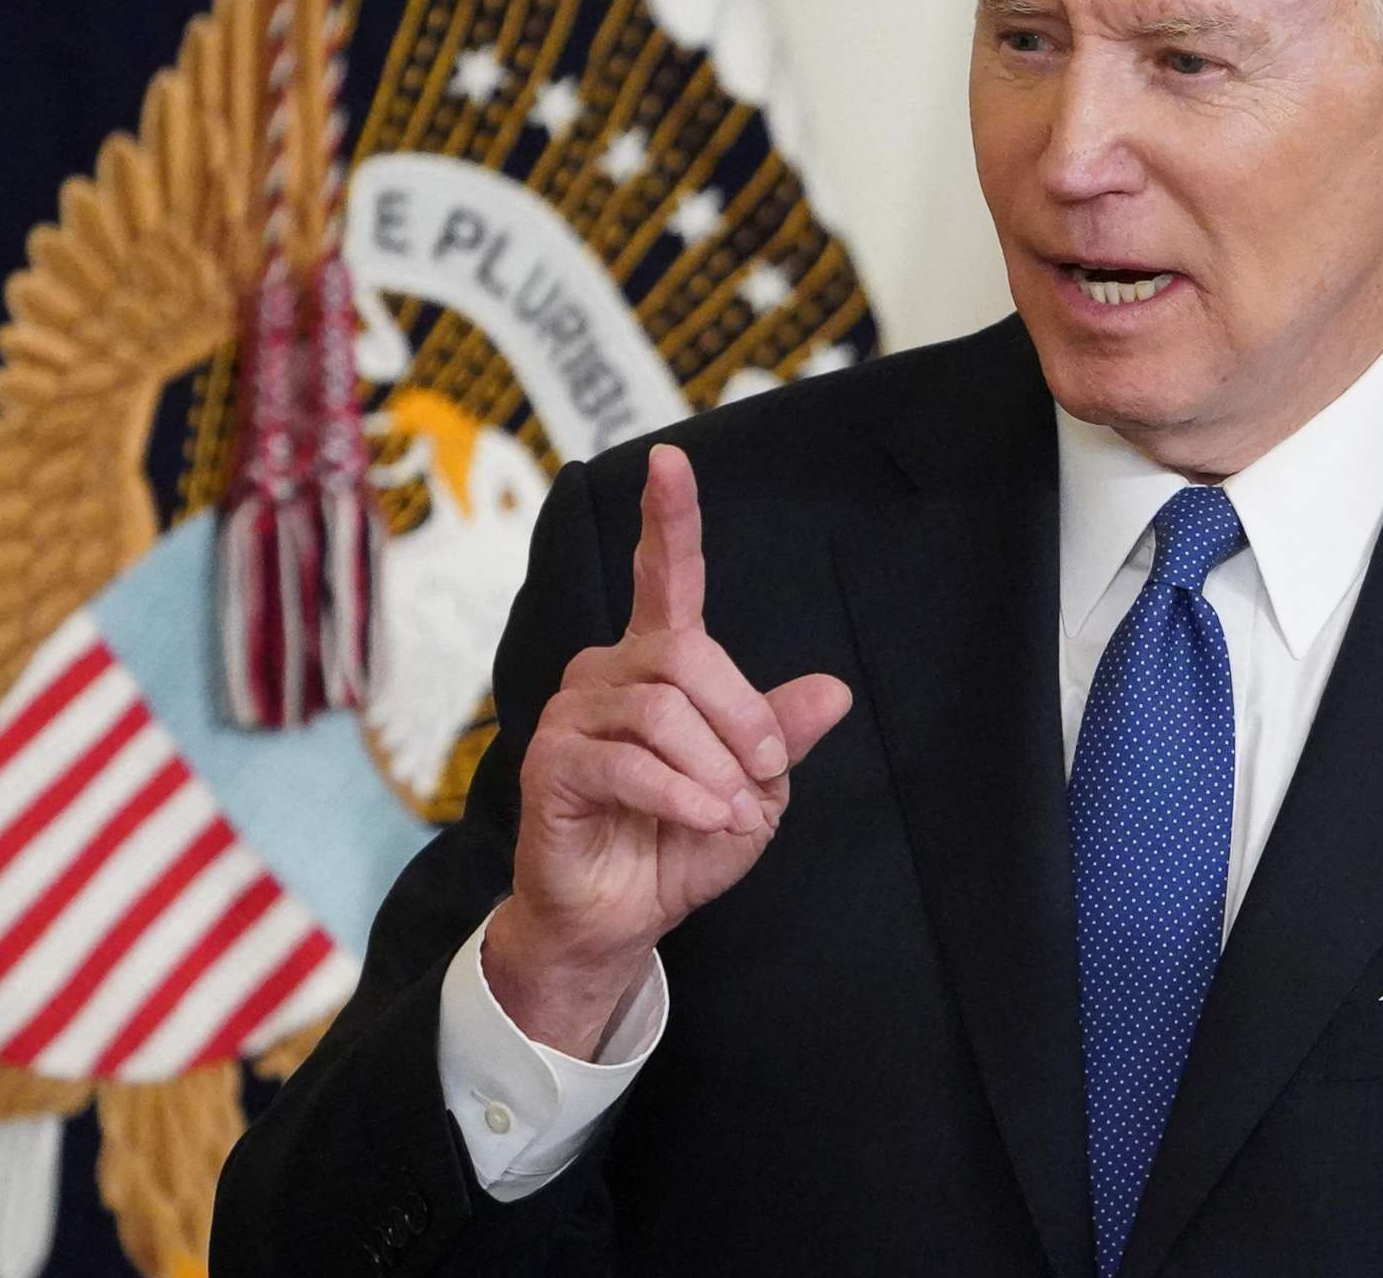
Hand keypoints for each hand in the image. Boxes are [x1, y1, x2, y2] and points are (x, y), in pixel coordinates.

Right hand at [485, 444, 851, 1055]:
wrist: (621, 919)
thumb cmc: (679, 842)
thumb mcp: (753, 788)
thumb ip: (780, 735)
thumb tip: (833, 691)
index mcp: (657, 662)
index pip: (663, 576)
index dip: (669, 519)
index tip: (672, 462)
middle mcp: (606, 672)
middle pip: (686, 653)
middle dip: (741, 717)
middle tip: (764, 776)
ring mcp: (570, 715)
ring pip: (660, 710)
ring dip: (713, 768)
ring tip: (729, 814)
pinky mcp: (549, 765)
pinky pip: (629, 763)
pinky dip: (682, 795)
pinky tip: (706, 820)